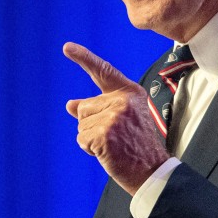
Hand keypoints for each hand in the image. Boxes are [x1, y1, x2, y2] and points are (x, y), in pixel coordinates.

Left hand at [64, 42, 168, 194]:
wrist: (151, 170)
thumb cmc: (136, 146)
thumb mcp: (121, 119)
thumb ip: (98, 108)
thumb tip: (71, 104)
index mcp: (130, 92)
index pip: (103, 71)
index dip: (84, 58)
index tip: (66, 47)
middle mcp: (123, 100)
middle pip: (84, 107)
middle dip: (91, 124)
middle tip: (114, 137)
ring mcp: (114, 116)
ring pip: (81, 124)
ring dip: (91, 138)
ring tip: (113, 145)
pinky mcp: (105, 133)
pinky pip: (82, 139)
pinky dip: (90, 149)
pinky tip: (108, 152)